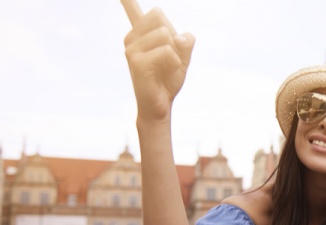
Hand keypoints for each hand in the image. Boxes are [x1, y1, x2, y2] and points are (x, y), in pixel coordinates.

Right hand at [121, 0, 194, 122]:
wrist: (160, 105)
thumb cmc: (169, 78)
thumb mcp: (184, 56)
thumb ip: (185, 42)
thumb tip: (179, 37)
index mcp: (140, 32)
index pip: (131, 8)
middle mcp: (132, 37)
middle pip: (160, 16)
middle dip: (174, 38)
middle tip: (168, 58)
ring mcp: (131, 48)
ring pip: (165, 34)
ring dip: (175, 53)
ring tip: (165, 67)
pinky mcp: (136, 61)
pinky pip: (167, 51)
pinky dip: (175, 62)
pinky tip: (165, 72)